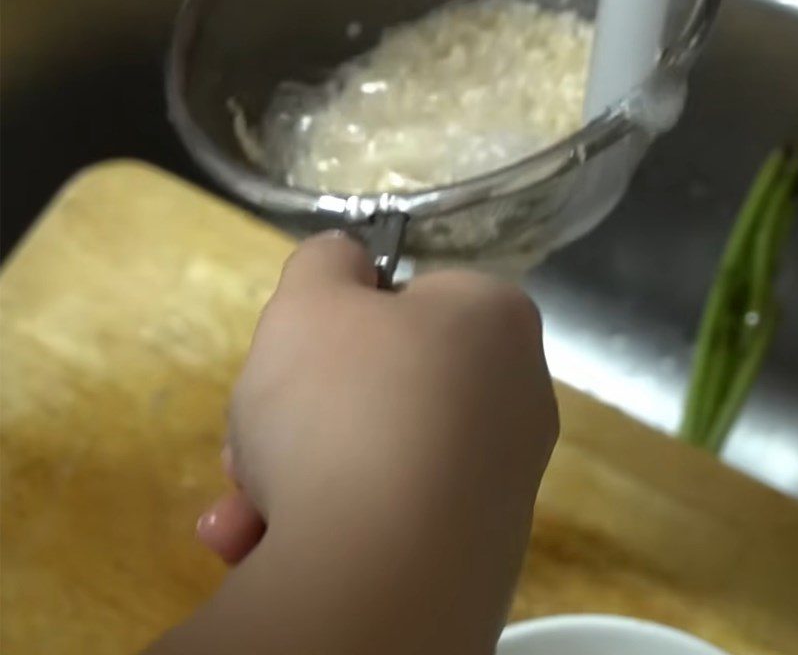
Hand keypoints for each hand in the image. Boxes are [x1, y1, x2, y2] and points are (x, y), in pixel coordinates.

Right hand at [175, 233, 557, 653]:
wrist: (377, 576)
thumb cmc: (343, 404)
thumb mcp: (309, 298)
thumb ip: (326, 259)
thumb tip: (346, 261)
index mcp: (494, 320)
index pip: (413, 292)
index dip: (345, 316)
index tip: (304, 347)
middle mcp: (515, 395)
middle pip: (386, 380)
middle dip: (305, 407)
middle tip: (261, 429)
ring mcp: (501, 480)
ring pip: (376, 450)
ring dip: (298, 468)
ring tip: (244, 502)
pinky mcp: (476, 552)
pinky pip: (389, 511)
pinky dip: (328, 518)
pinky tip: (265, 540)